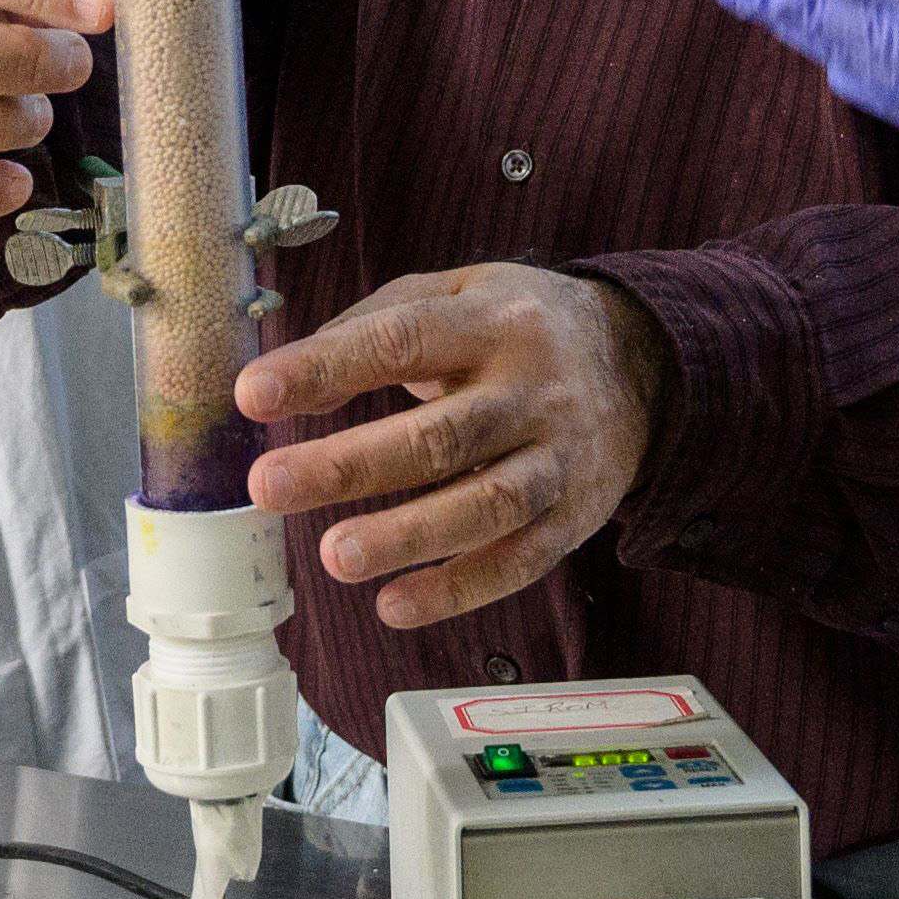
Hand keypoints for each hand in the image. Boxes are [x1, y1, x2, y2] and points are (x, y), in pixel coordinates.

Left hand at [236, 265, 667, 630]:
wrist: (644, 366)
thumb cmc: (519, 330)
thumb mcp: (456, 294)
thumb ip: (373, 326)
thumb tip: (292, 380)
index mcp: (492, 323)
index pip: (402, 339)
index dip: (326, 366)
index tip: (253, 393)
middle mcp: (532, 390)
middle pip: (442, 435)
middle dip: (351, 464)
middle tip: (270, 485)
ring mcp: (558, 459)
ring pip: (486, 505)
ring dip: (408, 536)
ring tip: (335, 556)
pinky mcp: (574, 518)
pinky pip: (519, 562)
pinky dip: (458, 589)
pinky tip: (394, 604)